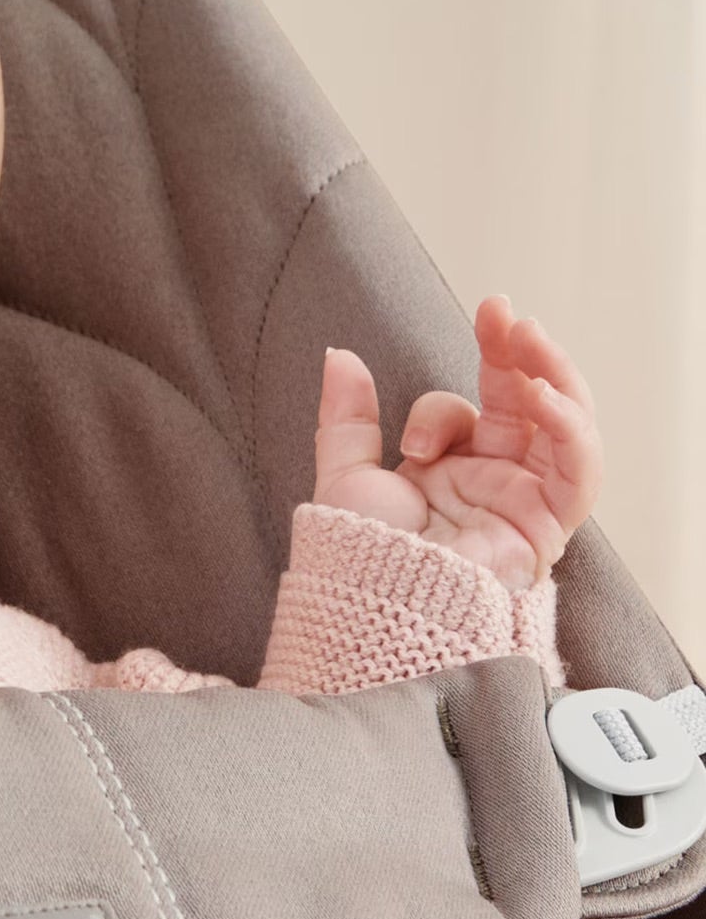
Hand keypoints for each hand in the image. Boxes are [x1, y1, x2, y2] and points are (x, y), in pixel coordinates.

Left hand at [312, 295, 602, 592]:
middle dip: (518, 353)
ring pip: (564, 428)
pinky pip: (578, 472)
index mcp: (452, 472)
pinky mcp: (548, 526)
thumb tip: (338, 355)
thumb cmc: (361, 560)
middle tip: (502, 311)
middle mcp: (494, 483)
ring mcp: (525, 502)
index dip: (453, 390)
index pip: (469, 413)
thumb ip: (347, 417)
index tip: (458, 341)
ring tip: (527, 337)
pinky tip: (545, 395)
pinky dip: (571, 428)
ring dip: (554, 376)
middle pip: (525, 406)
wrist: (376, 607)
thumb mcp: (347, 476)